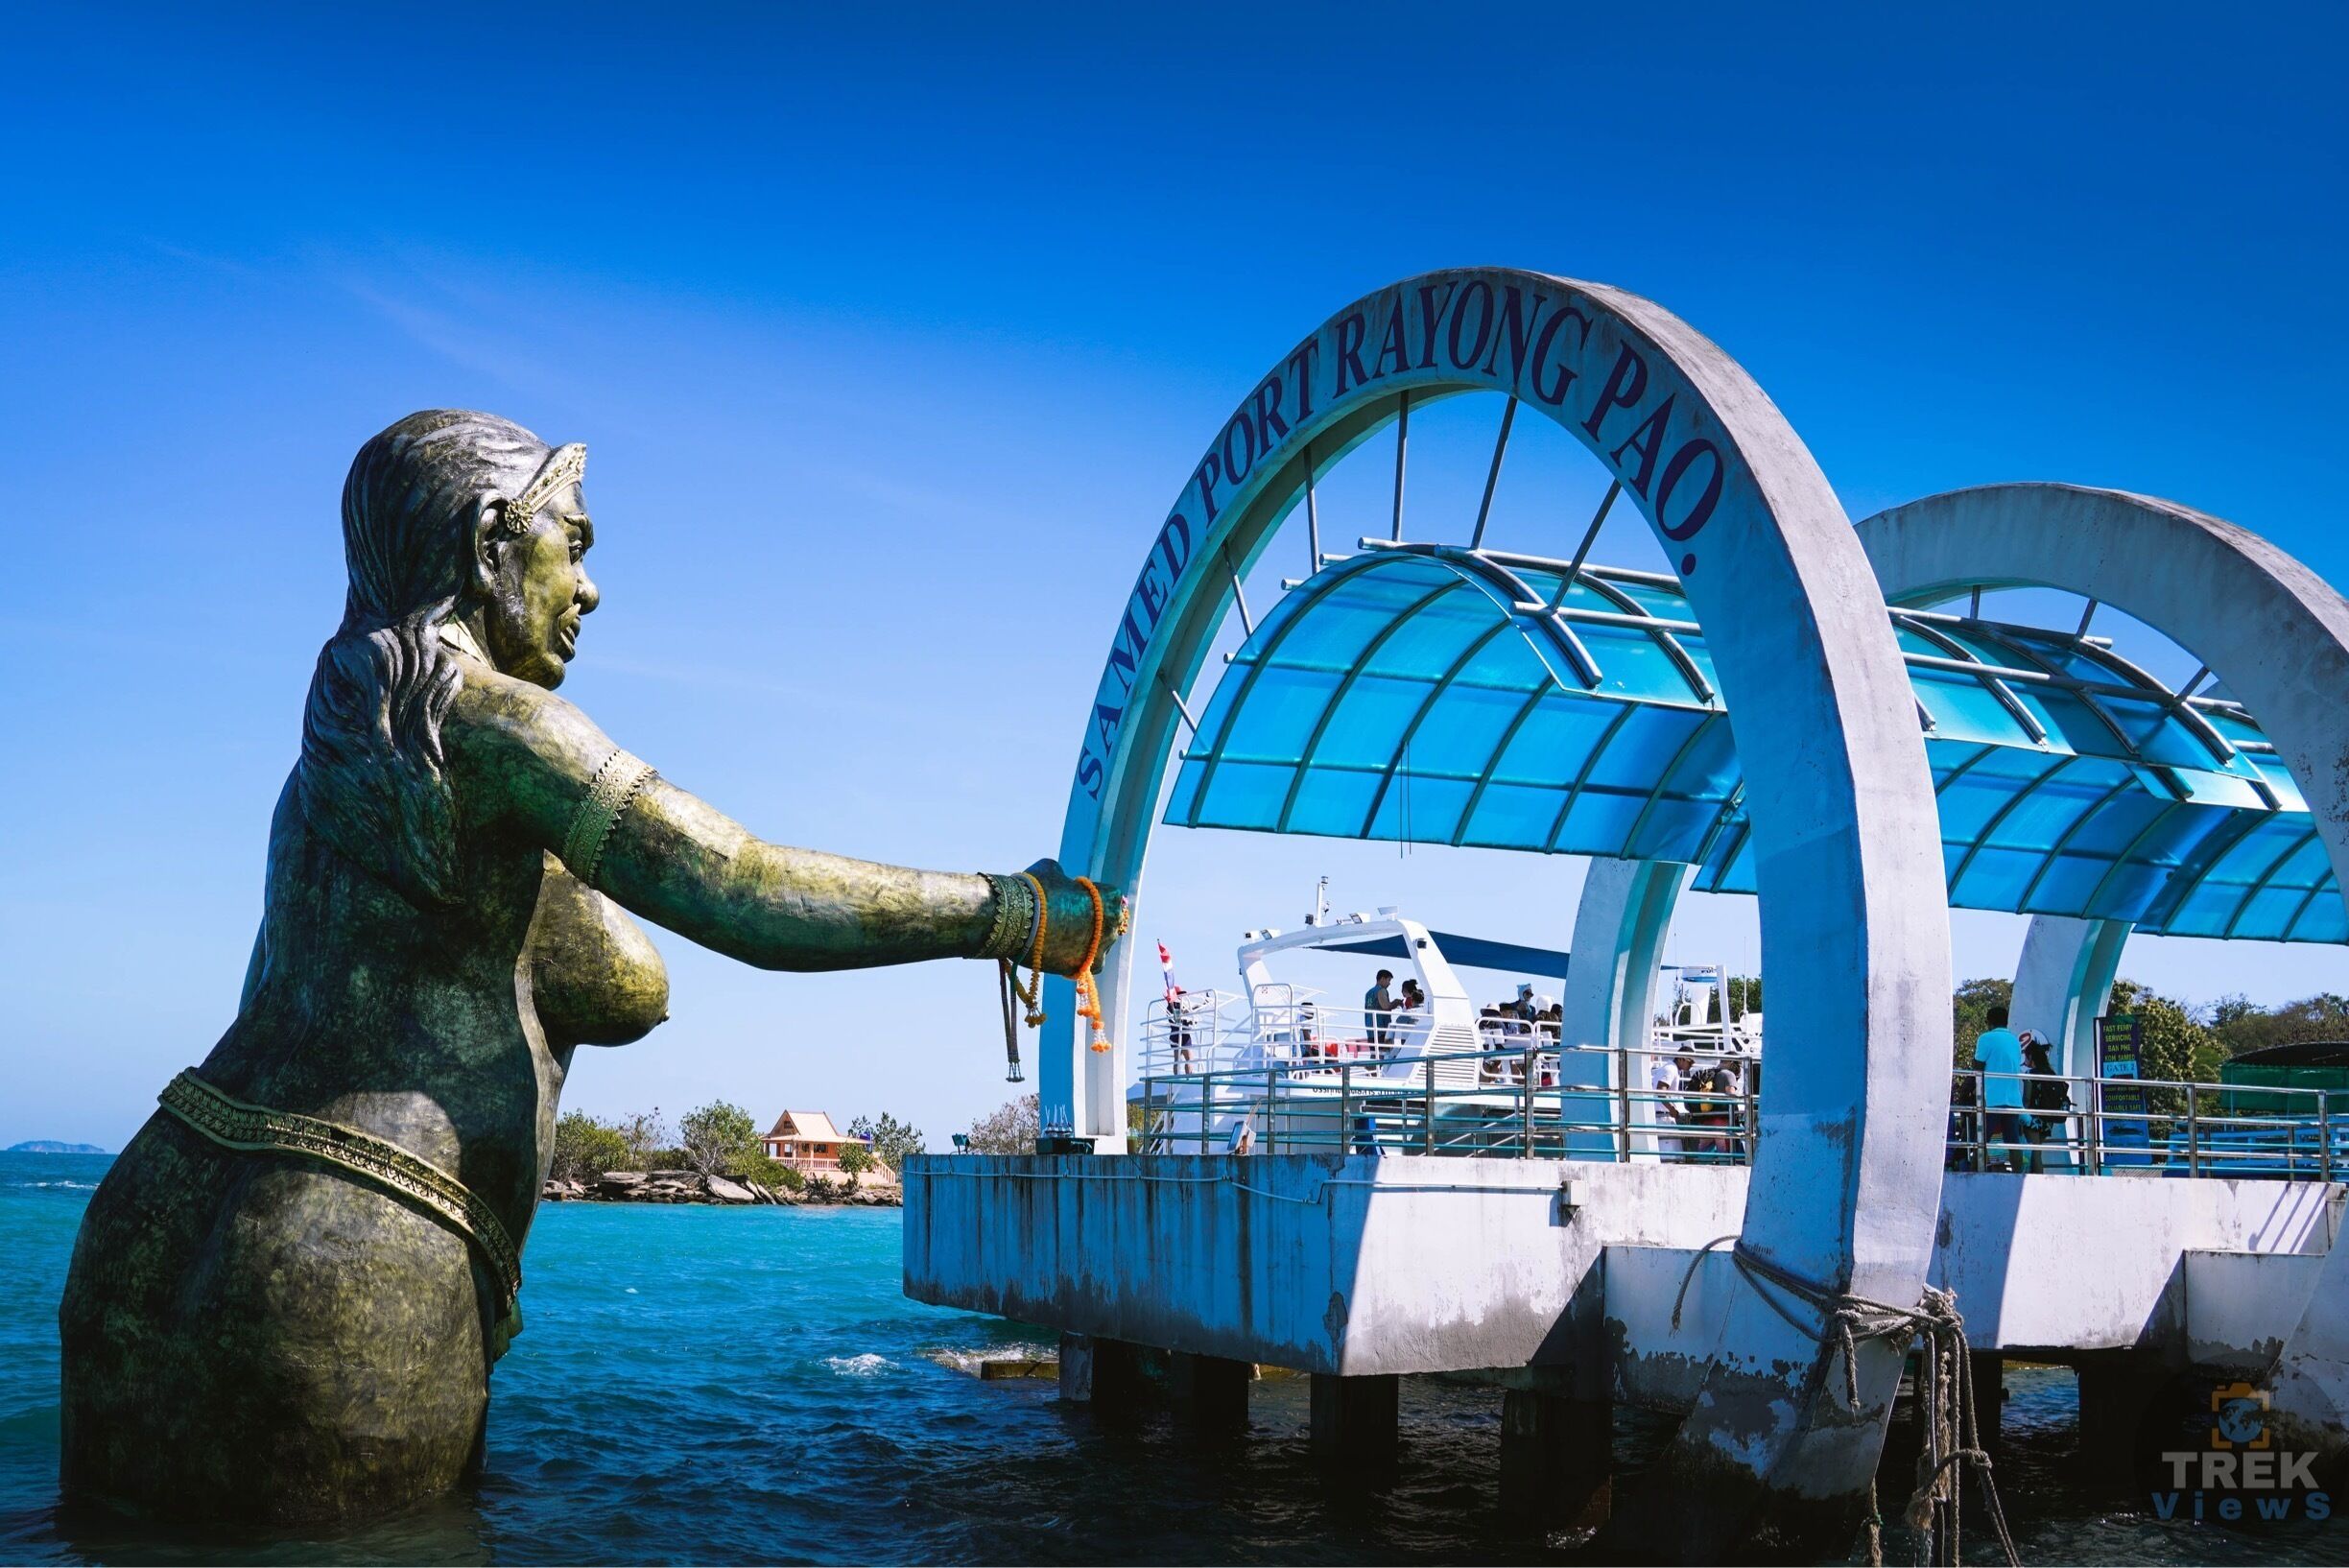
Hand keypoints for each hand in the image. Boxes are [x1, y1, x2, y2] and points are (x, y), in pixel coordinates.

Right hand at [1024, 859, 1126, 975]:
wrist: (1018, 921)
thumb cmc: (1036, 891)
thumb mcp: (1050, 870)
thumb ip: (1062, 875)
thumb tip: (1060, 880)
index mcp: (1109, 897)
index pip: (1109, 896)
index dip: (1090, 895)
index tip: (1073, 897)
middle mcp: (1111, 924)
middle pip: (1107, 922)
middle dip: (1092, 920)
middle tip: (1068, 919)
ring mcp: (1101, 948)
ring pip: (1100, 945)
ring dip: (1087, 942)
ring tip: (1062, 938)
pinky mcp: (1086, 967)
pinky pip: (1089, 964)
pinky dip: (1079, 960)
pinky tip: (1063, 953)